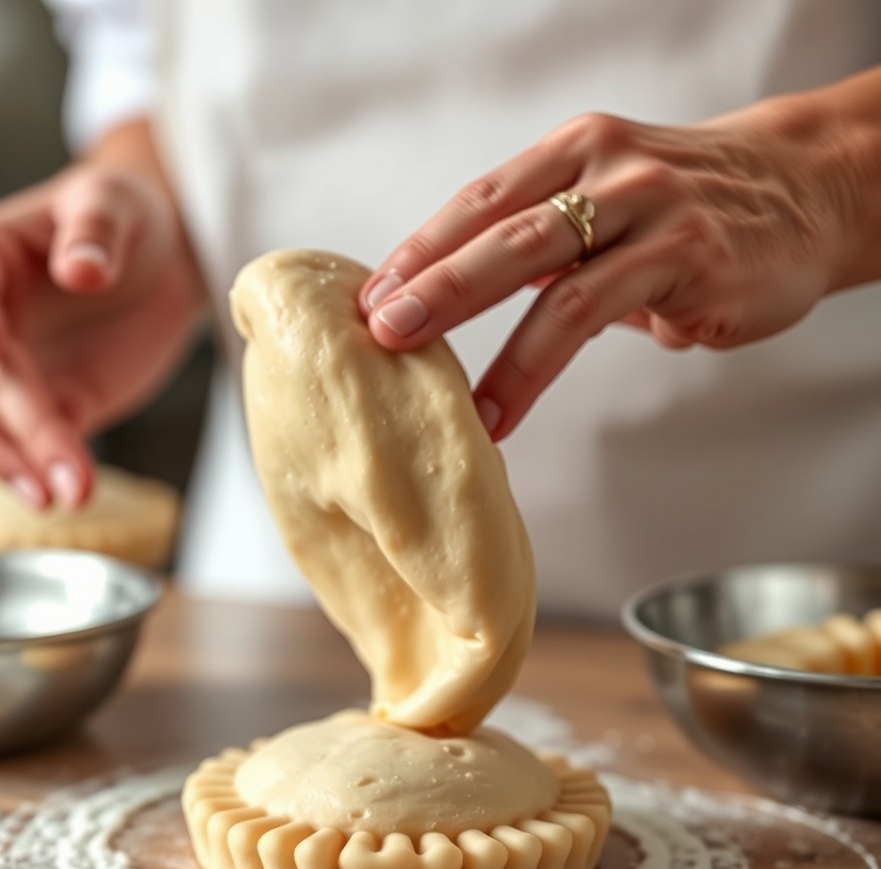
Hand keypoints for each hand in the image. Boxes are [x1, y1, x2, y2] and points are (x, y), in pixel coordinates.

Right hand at [0, 144, 201, 506]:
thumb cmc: (123, 218)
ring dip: (12, 465)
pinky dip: (36, 472)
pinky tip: (68, 490)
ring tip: (66, 494)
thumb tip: (80, 267)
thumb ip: (95, 230)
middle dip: (5, 430)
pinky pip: (16, 448)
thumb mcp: (115, 204)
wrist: (156, 264)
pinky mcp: (32, 408)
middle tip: (55, 469)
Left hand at [359, 97, 858, 440]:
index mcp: (575, 152)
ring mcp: (651, 212)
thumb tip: (452, 296)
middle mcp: (609, 170)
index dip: (420, 250)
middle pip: (498, 230)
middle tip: (377, 330)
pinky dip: (536, 370)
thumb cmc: (689, 206)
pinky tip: (503, 410)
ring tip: (432, 385)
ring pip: (545, 274)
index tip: (368, 298)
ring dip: (480, 334)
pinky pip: (593, 316)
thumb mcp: (609, 200)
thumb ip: (542, 238)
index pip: (479, 201)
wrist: (806, 188)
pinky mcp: (688, 261)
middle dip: (431, 283)